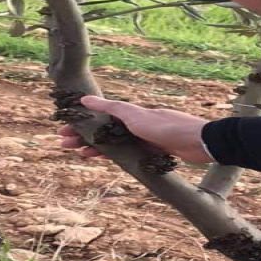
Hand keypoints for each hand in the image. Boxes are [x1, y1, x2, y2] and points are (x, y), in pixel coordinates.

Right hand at [58, 96, 213, 163]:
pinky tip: (106, 161)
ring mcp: (143, 139)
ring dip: (96, 147)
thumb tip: (85, 99)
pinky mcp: (152, 152)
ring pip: (114, 143)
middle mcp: (135, 124)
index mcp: (130, 113)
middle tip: (63, 144)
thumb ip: (110, 108)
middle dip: (84, 136)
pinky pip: (127, 154)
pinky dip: (115, 156)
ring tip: (80, 155)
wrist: (197, 142)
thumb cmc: (166, 126)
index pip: (98, 117)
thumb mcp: (134, 115)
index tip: (64, 129)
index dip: (81, 123)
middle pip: (104, 131)